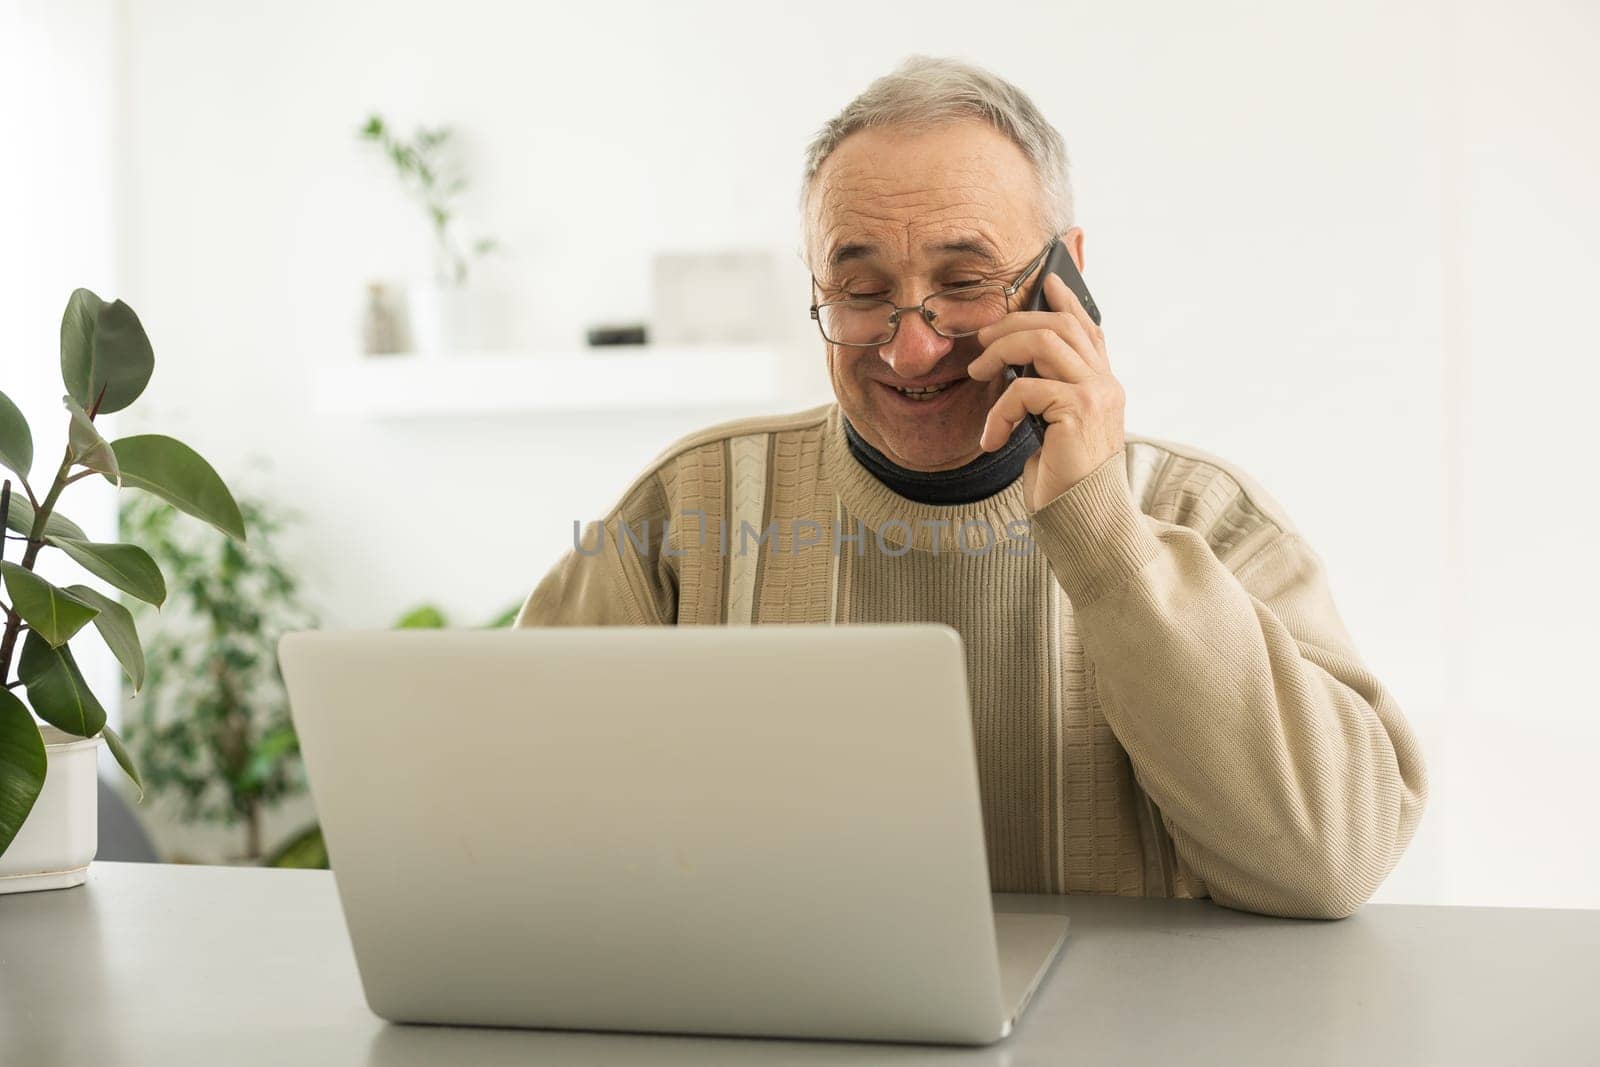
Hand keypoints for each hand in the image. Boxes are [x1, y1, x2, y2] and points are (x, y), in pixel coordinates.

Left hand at [967, 272, 1125, 511]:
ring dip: (1000, 351)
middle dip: (1013, 323)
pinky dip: (999, 411)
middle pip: (1061, 324)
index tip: (1044, 280)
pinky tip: (991, 439)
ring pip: (1044, 342)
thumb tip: (1015, 364)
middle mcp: (1106, 384)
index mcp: (1103, 386)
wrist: (1085, 523)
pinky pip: (1025, 389)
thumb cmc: (1064, 482)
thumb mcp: (1053, 430)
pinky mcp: (1078, 412)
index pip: (1088, 329)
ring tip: (977, 374)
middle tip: (981, 341)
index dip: (1066, 301)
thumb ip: (1048, 395)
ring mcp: (1096, 395)